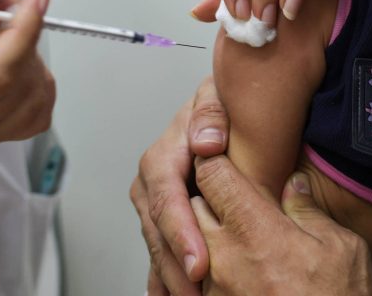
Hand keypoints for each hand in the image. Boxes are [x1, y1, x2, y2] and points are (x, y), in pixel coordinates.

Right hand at [131, 77, 229, 295]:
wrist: (217, 113)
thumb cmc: (220, 106)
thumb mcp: (217, 96)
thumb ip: (212, 114)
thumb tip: (206, 142)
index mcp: (162, 157)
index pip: (167, 201)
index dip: (182, 234)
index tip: (199, 263)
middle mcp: (152, 184)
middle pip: (158, 233)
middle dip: (175, 268)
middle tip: (197, 295)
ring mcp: (154, 206)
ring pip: (158, 249)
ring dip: (172, 279)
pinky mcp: (163, 221)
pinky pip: (161, 254)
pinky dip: (165, 279)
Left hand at [191, 159, 371, 295]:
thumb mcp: (341, 248)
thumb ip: (309, 211)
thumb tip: (294, 186)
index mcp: (255, 229)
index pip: (213, 175)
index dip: (216, 161)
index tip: (223, 159)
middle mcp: (224, 257)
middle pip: (192, 206)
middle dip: (207, 199)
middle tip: (231, 202)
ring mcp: (214, 290)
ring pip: (190, 246)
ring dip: (205, 238)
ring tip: (235, 243)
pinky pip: (195, 284)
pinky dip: (208, 273)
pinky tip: (234, 275)